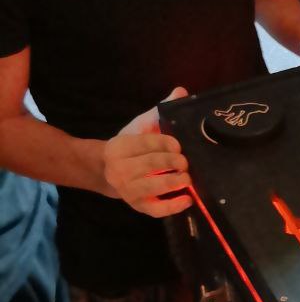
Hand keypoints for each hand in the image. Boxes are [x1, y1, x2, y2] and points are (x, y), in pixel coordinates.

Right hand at [102, 88, 191, 217]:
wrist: (108, 170)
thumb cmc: (132, 146)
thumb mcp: (140, 126)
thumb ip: (160, 111)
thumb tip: (181, 91)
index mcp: (119, 147)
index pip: (145, 143)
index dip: (164, 142)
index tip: (178, 144)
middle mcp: (119, 169)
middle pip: (150, 164)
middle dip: (172, 161)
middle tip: (185, 161)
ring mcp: (128, 190)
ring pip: (152, 187)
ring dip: (173, 182)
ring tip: (187, 178)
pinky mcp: (138, 206)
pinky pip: (155, 210)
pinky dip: (172, 207)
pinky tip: (187, 200)